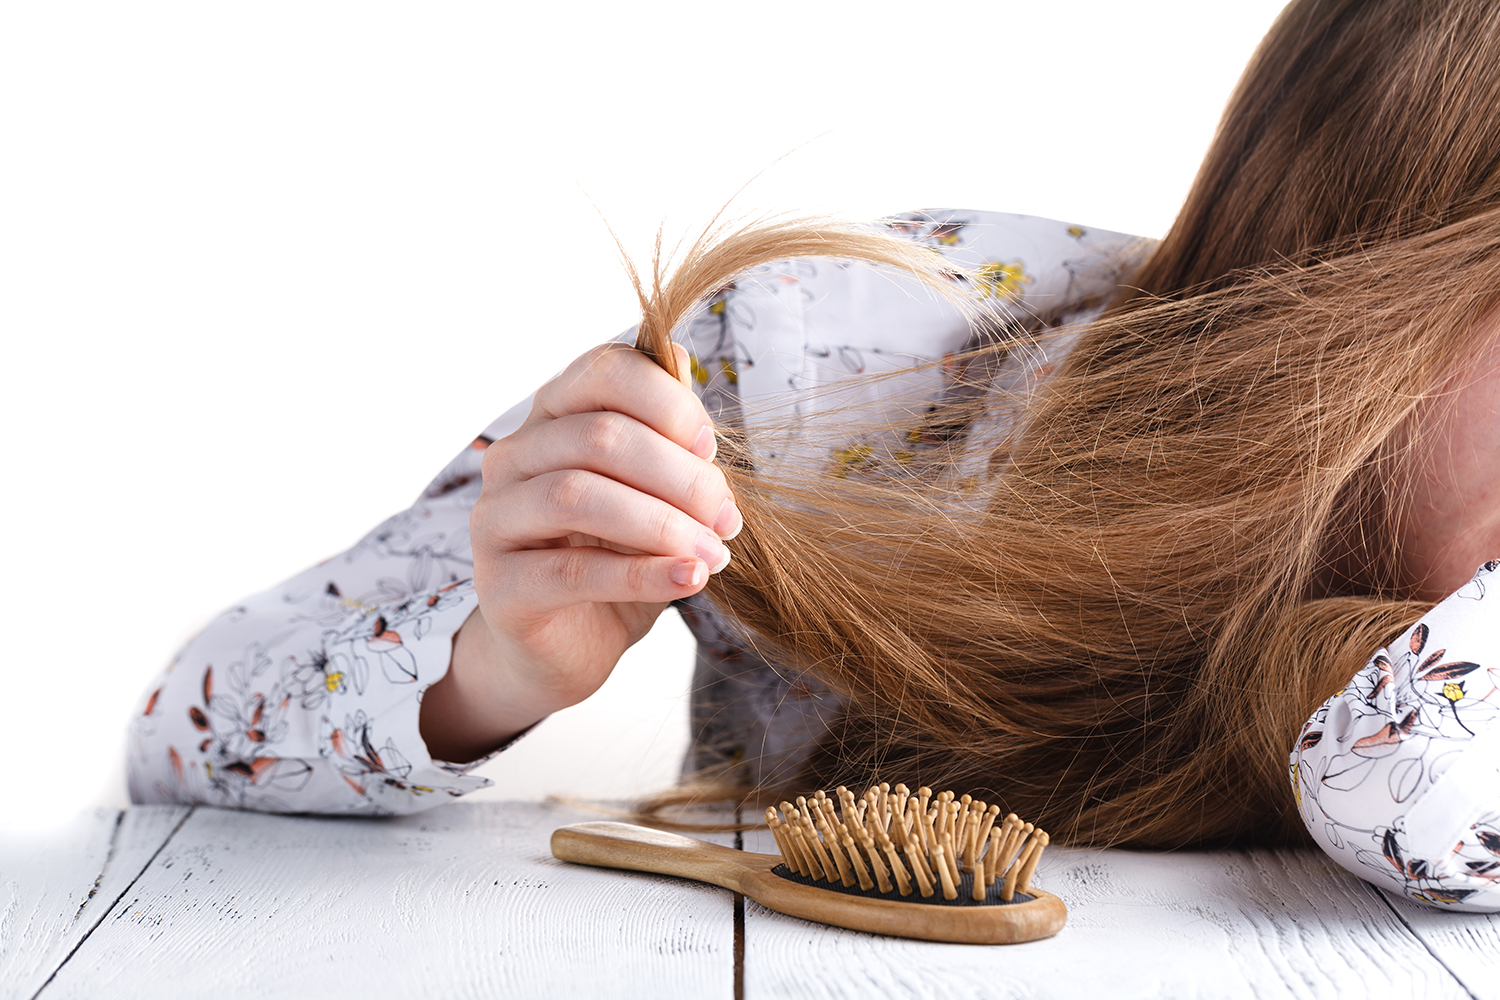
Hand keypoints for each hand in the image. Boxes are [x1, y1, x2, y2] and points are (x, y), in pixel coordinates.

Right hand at [419, 342, 740, 760]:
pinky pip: (573, 571)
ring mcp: (497, 519)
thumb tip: (682, 361)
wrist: (571, 644)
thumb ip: (666, 436)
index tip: (710, 446)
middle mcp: (514, 457)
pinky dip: (642, 574)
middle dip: (679, 476)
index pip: (602, 371)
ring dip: (662, 524)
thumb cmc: (617, 556)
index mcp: (554, 417)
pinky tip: (688, 578)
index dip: (665, 400)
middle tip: (727, 518)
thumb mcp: (655, 493)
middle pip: (599, 437)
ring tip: (712, 553)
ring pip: (578, 496)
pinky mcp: (500, 584)